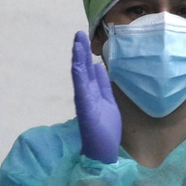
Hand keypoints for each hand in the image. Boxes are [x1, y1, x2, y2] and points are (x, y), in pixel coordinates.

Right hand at [72, 31, 120, 164]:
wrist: (104, 152)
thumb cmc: (106, 130)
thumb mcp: (108, 101)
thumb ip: (102, 85)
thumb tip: (99, 67)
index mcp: (93, 92)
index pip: (88, 69)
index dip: (86, 53)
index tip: (84, 38)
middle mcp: (87, 94)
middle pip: (83, 68)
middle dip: (80, 50)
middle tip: (78, 33)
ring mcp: (85, 100)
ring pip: (79, 75)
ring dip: (78, 58)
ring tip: (76, 41)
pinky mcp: (85, 108)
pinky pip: (81, 88)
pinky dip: (78, 74)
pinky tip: (77, 62)